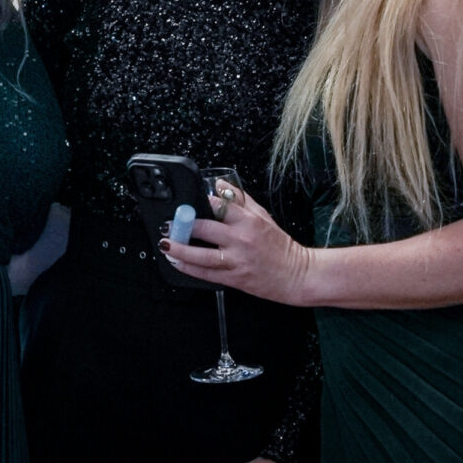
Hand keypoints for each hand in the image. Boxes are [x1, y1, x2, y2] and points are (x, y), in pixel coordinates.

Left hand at [161, 182, 311, 303]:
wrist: (297, 275)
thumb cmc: (280, 246)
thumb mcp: (262, 216)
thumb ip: (240, 199)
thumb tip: (219, 184)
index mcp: (249, 221)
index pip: (220, 206)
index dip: (200, 203)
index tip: (186, 202)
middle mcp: (241, 239)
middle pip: (206, 229)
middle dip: (183, 225)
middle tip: (169, 223)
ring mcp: (236, 260)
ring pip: (202, 255)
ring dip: (180, 249)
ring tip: (166, 244)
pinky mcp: (234, 278)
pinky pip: (206, 273)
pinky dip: (188, 268)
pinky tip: (176, 261)